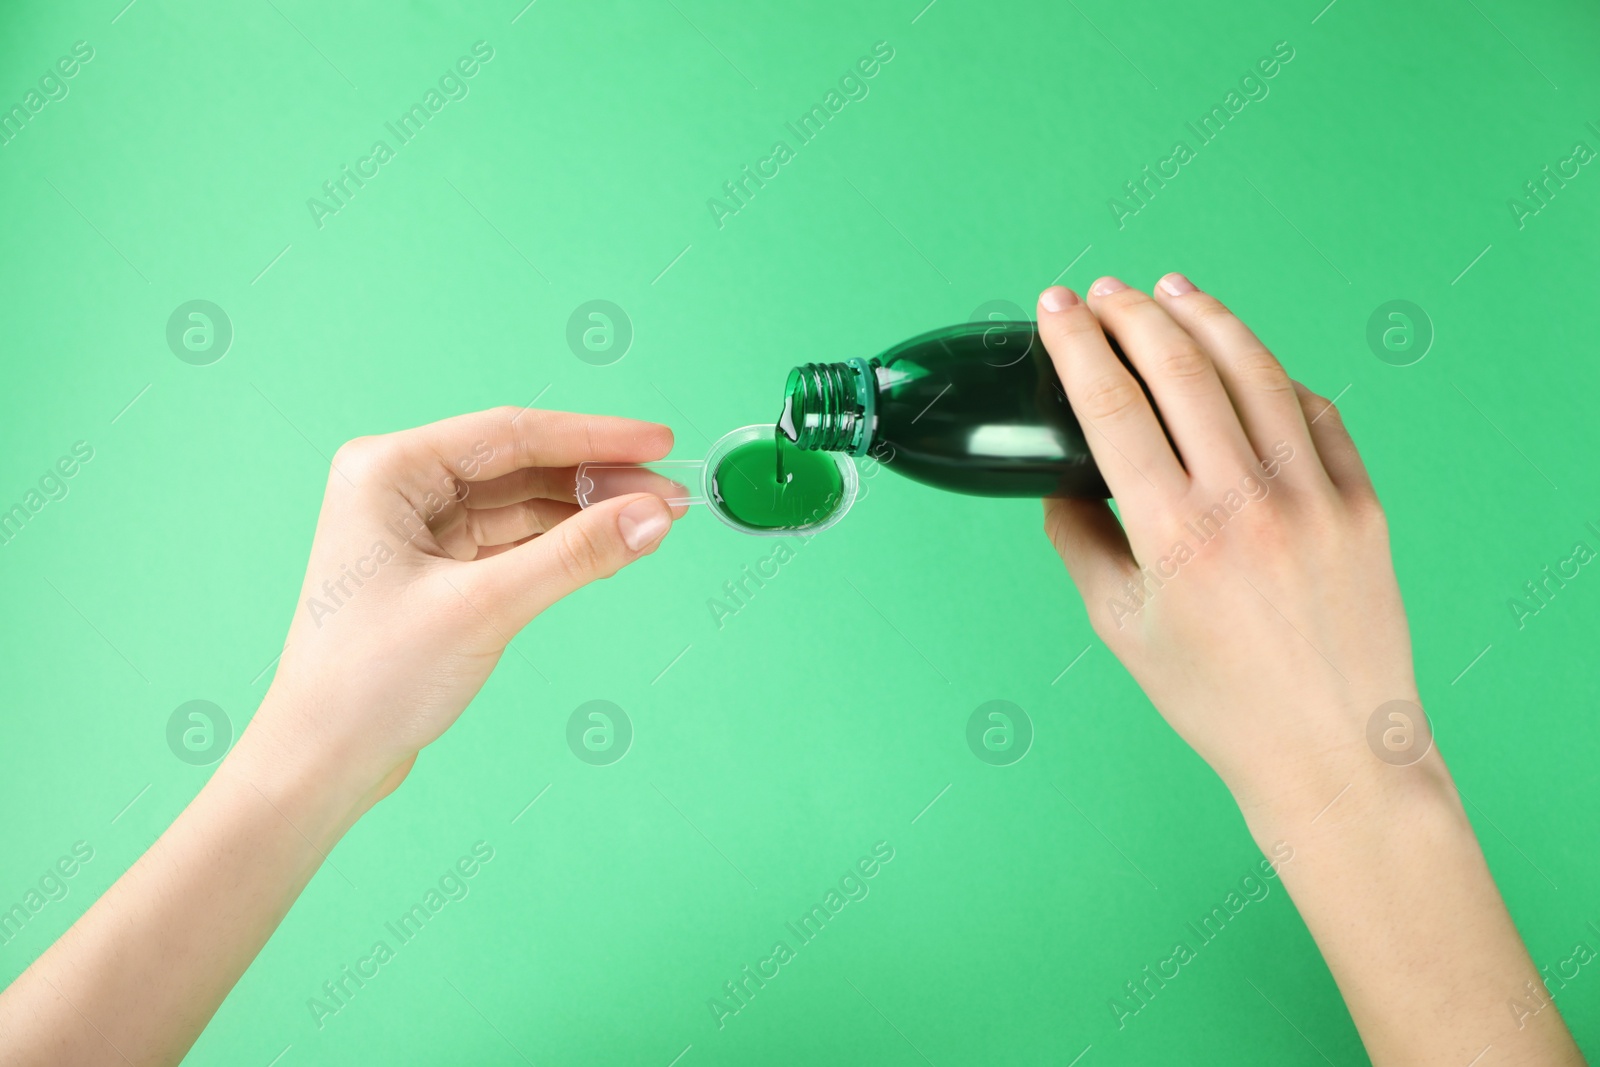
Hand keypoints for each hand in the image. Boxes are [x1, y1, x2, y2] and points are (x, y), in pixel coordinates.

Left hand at [251, 406, 677, 804]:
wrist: (323, 761)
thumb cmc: (371, 681)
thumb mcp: (485, 607)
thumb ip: (575, 556)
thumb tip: (652, 516)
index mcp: (387, 469)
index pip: (511, 433)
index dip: (594, 437)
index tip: (659, 443)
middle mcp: (398, 486)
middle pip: (521, 464)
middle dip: (598, 479)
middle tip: (669, 494)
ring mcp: (416, 528)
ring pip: (522, 502)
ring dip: (585, 512)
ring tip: (652, 522)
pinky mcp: (435, 569)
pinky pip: (513, 540)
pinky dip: (561, 545)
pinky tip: (609, 549)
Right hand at [1035, 274, 1415, 808]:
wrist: (1330, 749)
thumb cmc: (1217, 701)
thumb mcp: (1121, 628)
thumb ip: (1081, 543)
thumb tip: (1062, 482)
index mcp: (1175, 536)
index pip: (1113, 407)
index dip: (1078, 344)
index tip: (1056, 308)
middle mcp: (1246, 503)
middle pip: (1181, 369)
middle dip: (1132, 314)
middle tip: (1102, 290)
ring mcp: (1314, 496)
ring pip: (1255, 371)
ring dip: (1206, 318)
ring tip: (1172, 290)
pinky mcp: (1363, 502)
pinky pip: (1314, 412)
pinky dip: (1273, 374)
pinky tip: (1246, 359)